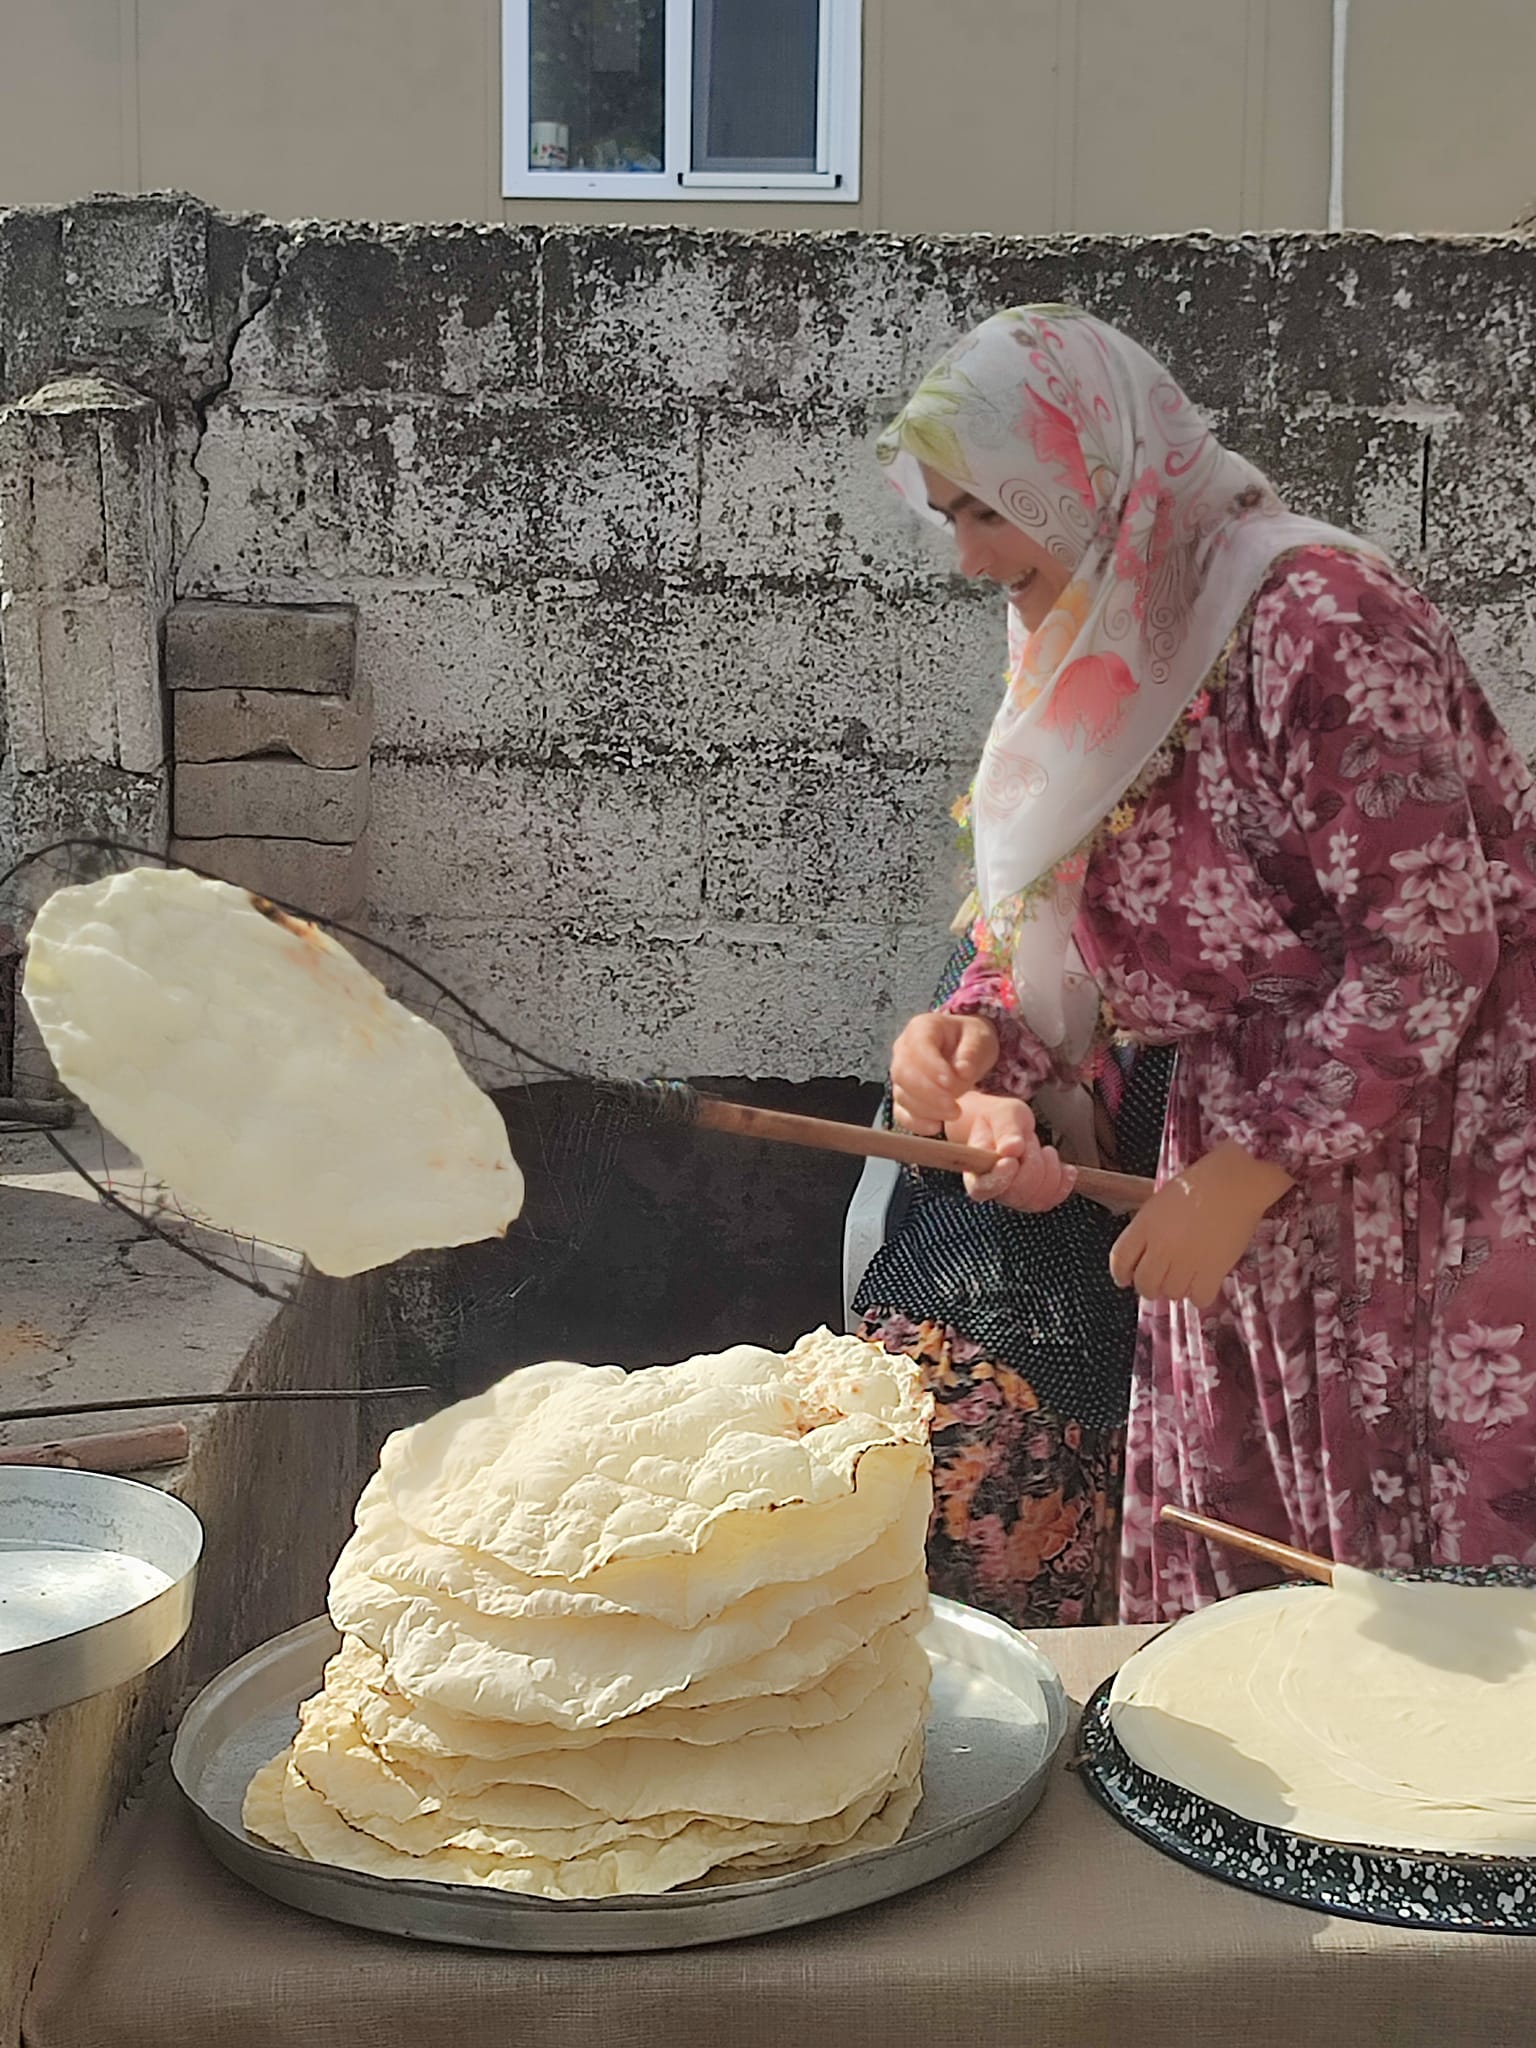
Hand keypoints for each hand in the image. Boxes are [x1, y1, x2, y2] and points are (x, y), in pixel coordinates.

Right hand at [891, 1012, 999, 1134]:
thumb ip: (971, 1053)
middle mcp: (904, 1049)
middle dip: (928, 1094)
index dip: (932, 1068)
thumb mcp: (979, 1038)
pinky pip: (901, 1112)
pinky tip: (936, 1126)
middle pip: (903, 1073)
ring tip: (954, 1113)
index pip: (917, 1047)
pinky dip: (916, 1123)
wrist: (965, 1049)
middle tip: (954, 1106)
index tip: (951, 1083)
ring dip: (927, 1110)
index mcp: (921, 1028)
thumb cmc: (970, 1040)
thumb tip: (962, 1071)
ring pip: (902, 1095)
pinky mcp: (904, 1095)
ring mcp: (901, 1074)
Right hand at [946, 1091, 1077, 1210]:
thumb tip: (1011, 1149)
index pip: (982, 1187)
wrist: (1005, 1126)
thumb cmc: (999, 1119)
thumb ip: (1006, 1129)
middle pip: (1016, 1193)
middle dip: (1032, 1164)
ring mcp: (1013, 1197)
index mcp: (975, 1170)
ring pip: (1036, 1199)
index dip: (1000, 1178)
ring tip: (1043, 1149)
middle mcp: (992, 1189)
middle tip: (1028, 1141)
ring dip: (1049, 1170)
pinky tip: (1066, 1168)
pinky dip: (1064, 1183)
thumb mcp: (1002, 1113)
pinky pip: (1051, 1200)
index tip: (1011, 1160)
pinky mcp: (1033, 1199)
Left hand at [1109, 1141, 1293, 1305]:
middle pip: (1144, 1283)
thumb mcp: (1160, 1202)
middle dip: (1150, 1287)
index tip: (1125, 1279)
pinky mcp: (1213, 1271)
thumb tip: (1143, 1256)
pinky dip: (1200, 1294)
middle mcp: (1161, 1246)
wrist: (1235, 1182)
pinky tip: (1204, 1282)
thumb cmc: (1199, 1184)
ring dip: (1177, 1289)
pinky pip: (1199, 1298)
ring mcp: (1186, 1261)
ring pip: (1171, 1293)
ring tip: (1187, 1276)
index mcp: (1144, 1225)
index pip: (1119, 1260)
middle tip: (1160, 1282)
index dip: (1120, 1274)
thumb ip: (1148, 1229)